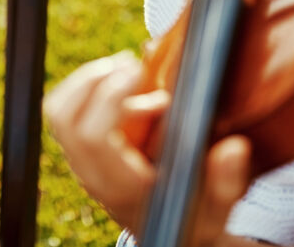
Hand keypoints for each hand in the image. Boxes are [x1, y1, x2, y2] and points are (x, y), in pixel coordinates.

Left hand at [43, 53, 249, 245]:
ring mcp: (81, 163)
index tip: (138, 72)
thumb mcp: (217, 207)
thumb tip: (234, 148)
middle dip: (92, 79)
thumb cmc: (193, 219)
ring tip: (127, 68)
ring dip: (87, 80)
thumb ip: (226, 181)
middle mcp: (92, 175)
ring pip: (59, 111)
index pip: (93, 137)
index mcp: (122, 187)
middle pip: (64, 117)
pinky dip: (88, 88)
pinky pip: (66, 111)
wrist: (168, 238)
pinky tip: (127, 86)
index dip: (109, 98)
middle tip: (131, 64)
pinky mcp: (80, 151)